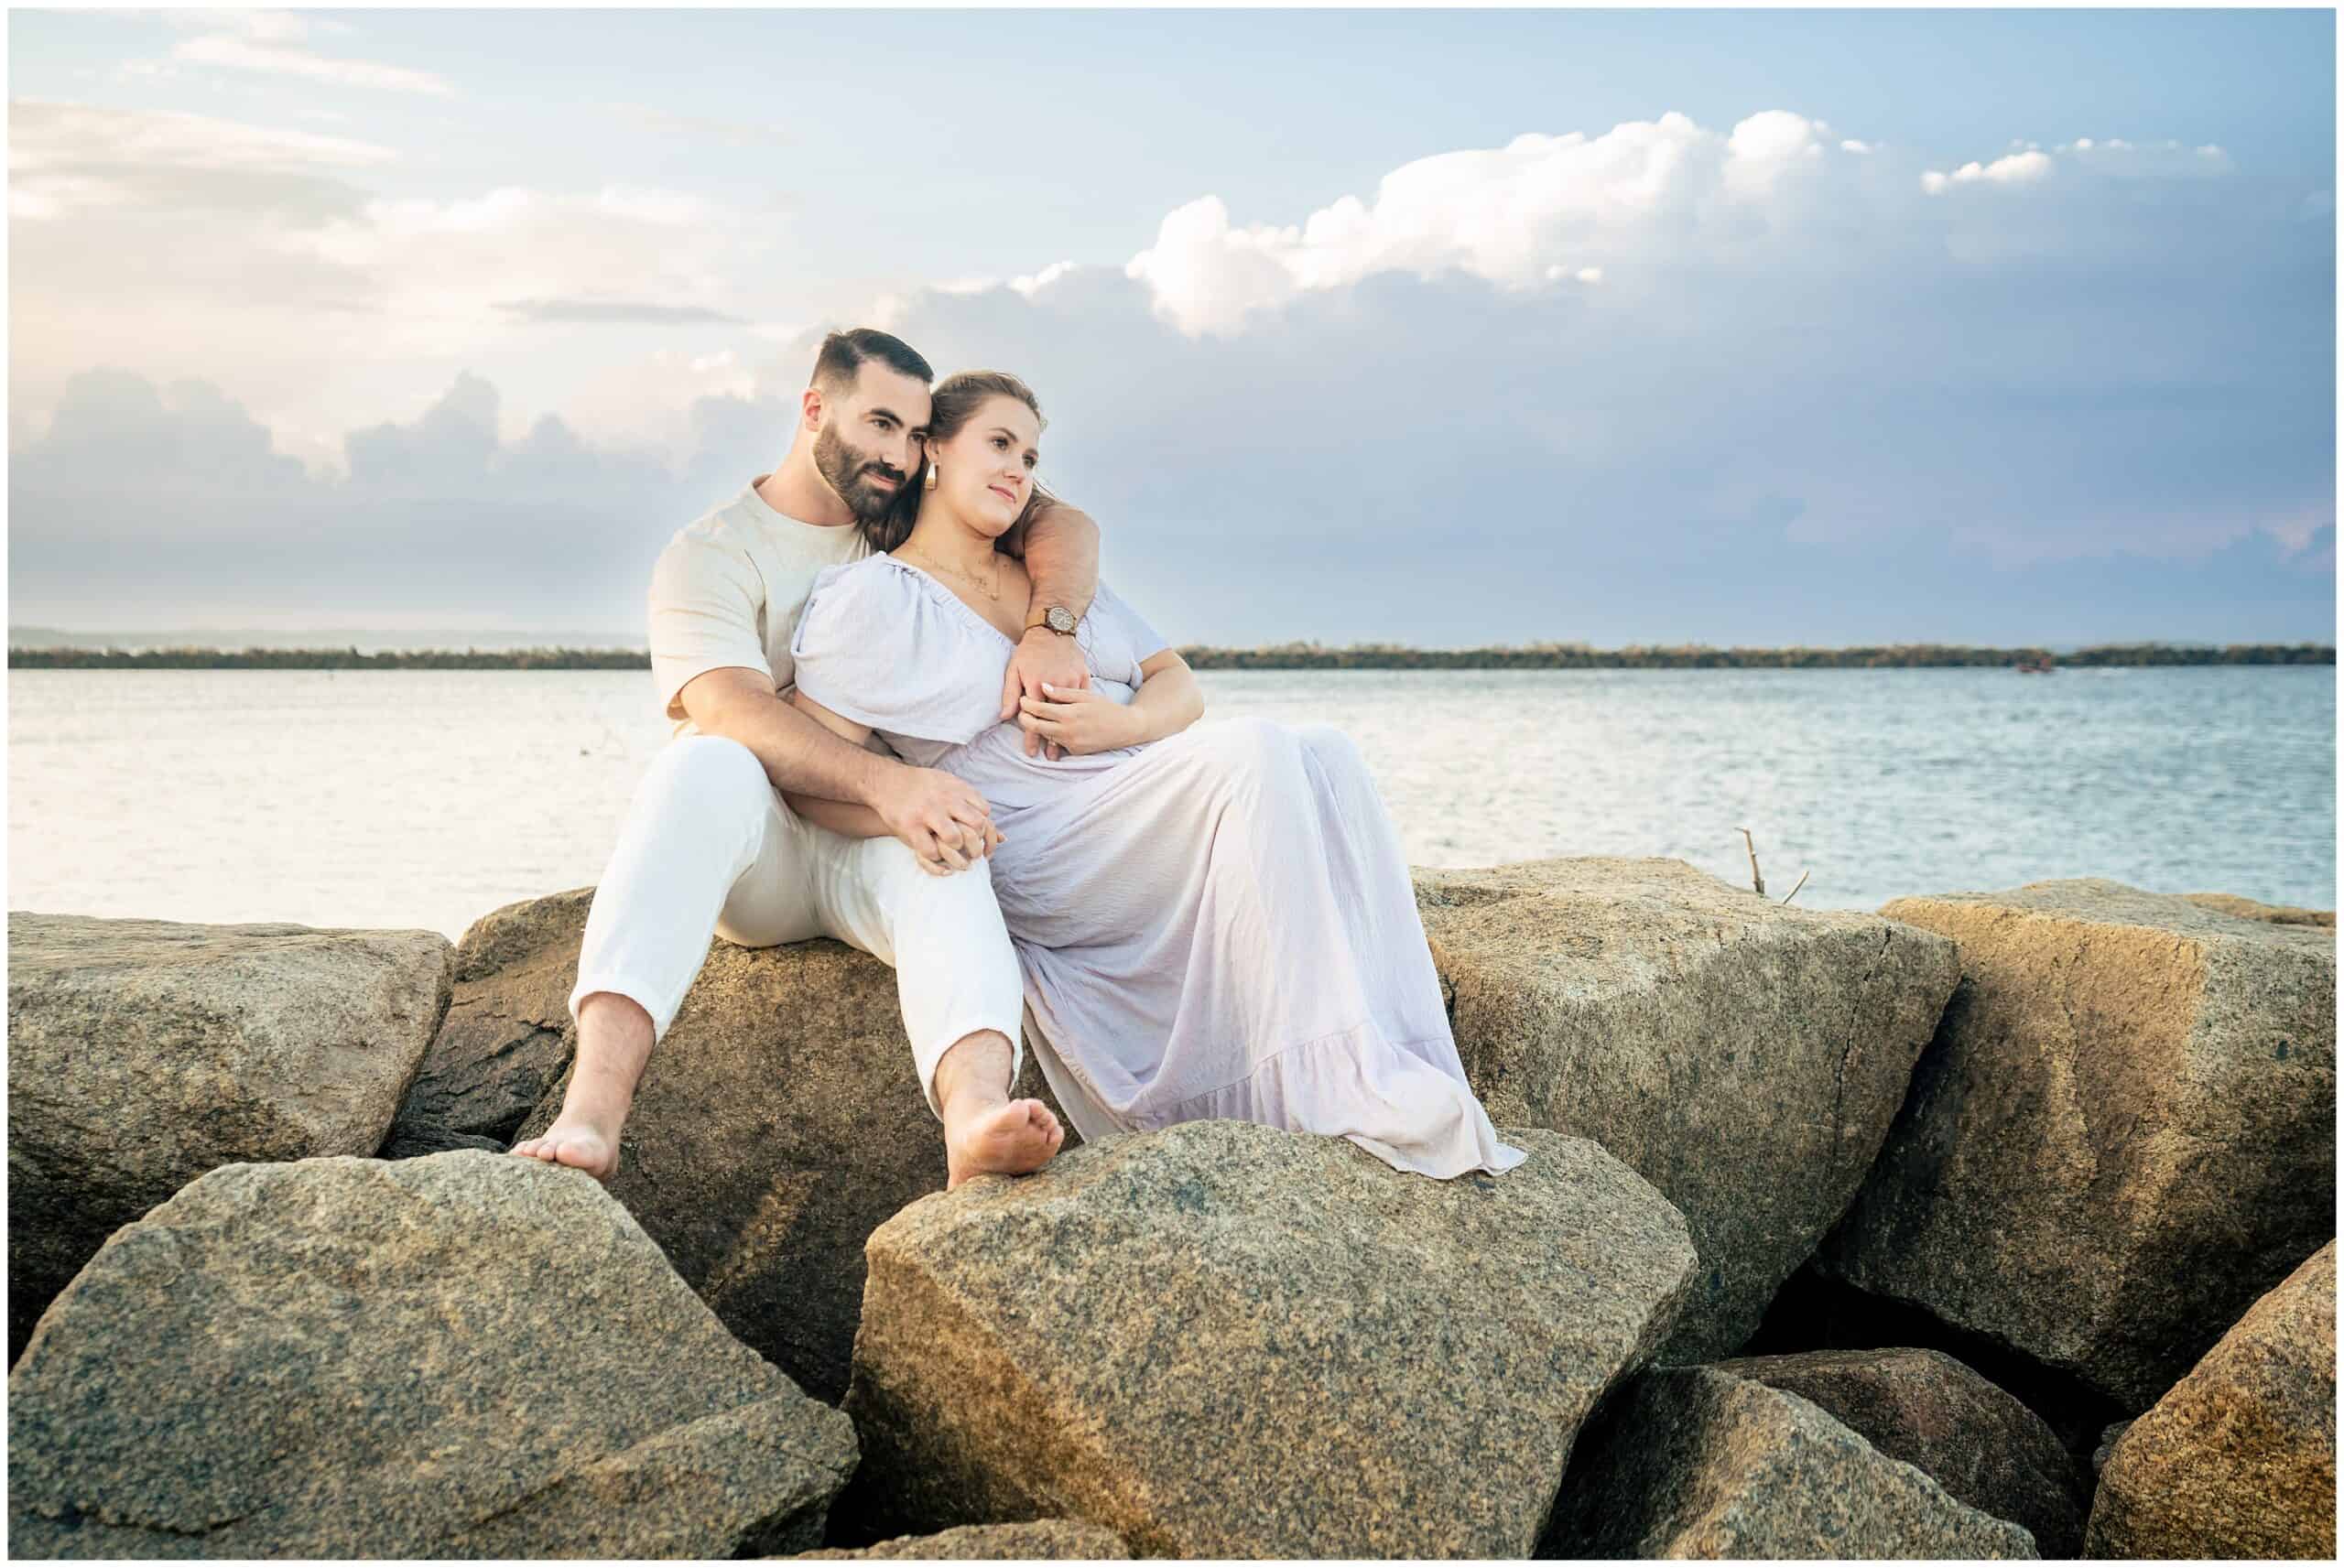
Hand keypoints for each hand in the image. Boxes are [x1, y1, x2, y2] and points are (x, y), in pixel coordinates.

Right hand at [872, 765, 998, 872]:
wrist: (886, 781)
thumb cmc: (922, 786)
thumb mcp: (950, 786)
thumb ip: (973, 805)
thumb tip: (1003, 836)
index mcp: (957, 789)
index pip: (984, 813)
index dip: (986, 831)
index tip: (982, 842)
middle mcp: (946, 799)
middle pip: (976, 826)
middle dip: (977, 845)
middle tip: (973, 854)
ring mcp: (928, 812)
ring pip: (955, 839)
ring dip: (957, 852)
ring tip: (955, 855)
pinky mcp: (911, 826)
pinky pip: (930, 851)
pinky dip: (935, 859)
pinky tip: (935, 856)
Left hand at [999, 627, 1087, 760]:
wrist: (1053, 630)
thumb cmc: (1030, 651)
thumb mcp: (1014, 669)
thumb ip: (1010, 693)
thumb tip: (1005, 716)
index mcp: (1037, 684)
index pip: (1034, 717)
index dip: (1032, 736)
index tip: (1031, 752)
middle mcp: (1056, 685)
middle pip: (1053, 719)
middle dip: (1050, 741)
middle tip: (1047, 757)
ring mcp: (1073, 682)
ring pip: (1069, 712)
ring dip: (1065, 731)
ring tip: (1060, 748)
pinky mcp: (1084, 677)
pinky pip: (1082, 699)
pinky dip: (1079, 713)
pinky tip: (1077, 726)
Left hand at [1018, 682, 1139, 756]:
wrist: (1125, 728)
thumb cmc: (1106, 707)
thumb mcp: (1085, 695)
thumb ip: (1062, 693)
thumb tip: (1043, 687)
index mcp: (1069, 714)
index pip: (1038, 710)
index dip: (1026, 704)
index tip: (1022, 699)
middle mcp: (1068, 732)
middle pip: (1036, 727)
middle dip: (1025, 719)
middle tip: (1022, 711)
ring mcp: (1071, 744)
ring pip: (1045, 735)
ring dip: (1038, 727)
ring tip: (1035, 716)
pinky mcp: (1075, 752)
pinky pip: (1058, 742)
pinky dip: (1053, 734)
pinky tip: (1055, 726)